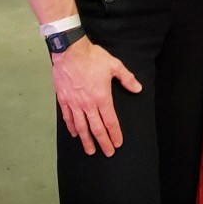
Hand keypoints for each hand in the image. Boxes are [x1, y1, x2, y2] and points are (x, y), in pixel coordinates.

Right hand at [50, 38, 141, 156]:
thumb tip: (138, 89)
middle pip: (96, 128)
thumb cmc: (92, 57)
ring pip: (81, 126)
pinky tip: (75, 134)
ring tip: (90, 151)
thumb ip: (127, 79)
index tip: (117, 143)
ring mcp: (74, 103)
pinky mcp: (64, 99)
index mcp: (102, 97)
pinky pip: (67, 117)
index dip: (115, 134)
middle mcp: (88, 104)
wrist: (69, 51)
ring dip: (86, 140)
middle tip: (107, 153)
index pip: (110, 121)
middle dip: (103, 142)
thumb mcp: (114, 65)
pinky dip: (71, 127)